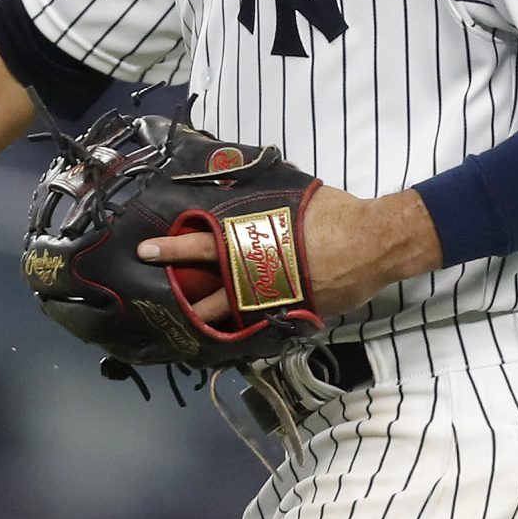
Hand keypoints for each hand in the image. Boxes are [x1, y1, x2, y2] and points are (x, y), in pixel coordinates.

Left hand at [135, 184, 439, 319]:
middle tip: (152, 297)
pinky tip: (223, 335)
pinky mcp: (292, 313)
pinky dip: (240, 329)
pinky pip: (258, 324)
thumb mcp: (289, 195)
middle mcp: (257, 271)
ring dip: (204, 316)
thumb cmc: (331, 212)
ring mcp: (273, 297)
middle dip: (178, 291)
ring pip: (229, 312)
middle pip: (208, 285)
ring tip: (178, 321)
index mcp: (252, 237)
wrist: (371, 243)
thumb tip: (236, 182)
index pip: (202, 244)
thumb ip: (259, 197)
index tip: (146, 251)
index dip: (173, 247)